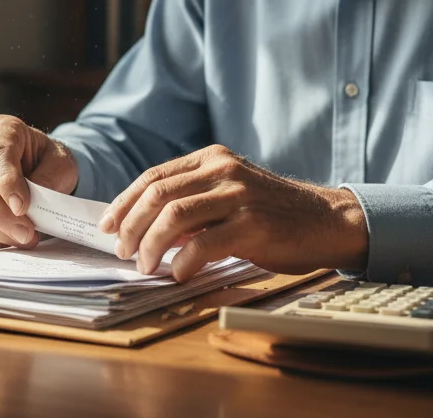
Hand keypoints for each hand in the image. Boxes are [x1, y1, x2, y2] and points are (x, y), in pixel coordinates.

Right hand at [0, 115, 79, 248]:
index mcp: (1, 129)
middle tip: (27, 234)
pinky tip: (8, 239)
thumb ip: (50, 178)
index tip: (23, 207)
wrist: (40, 168)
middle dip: (2, 215)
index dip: (8, 183)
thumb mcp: (61, 163)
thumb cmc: (49, 161)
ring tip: (23, 238)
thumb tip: (30, 205)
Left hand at [98, 145, 367, 281]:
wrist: (325, 221)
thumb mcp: (229, 195)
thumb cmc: (272, 214)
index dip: (124, 203)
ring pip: (174, 215)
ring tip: (144, 265)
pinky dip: (183, 261)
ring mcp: (238, 195)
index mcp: (211, 159)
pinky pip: (204, 243)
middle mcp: (222, 170)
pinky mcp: (254, 224)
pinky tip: (178, 274)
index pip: (154, 177)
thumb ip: (193, 203)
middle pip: (157, 194)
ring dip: (150, 244)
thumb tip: (142, 228)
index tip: (107, 226)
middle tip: (122, 251)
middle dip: (131, 226)